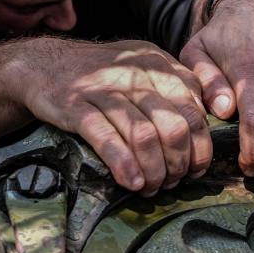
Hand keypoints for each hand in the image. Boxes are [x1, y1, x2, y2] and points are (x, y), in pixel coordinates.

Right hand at [10, 39, 211, 194]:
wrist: (42, 65)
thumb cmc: (99, 73)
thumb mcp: (141, 64)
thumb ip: (176, 82)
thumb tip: (211, 113)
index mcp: (155, 64)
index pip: (193, 110)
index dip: (200, 147)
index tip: (194, 169)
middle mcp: (133, 73)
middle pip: (173, 127)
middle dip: (178, 164)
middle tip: (172, 183)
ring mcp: (103, 89)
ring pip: (144, 136)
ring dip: (154, 171)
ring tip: (152, 188)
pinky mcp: (76, 105)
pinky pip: (107, 138)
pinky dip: (124, 165)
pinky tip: (132, 182)